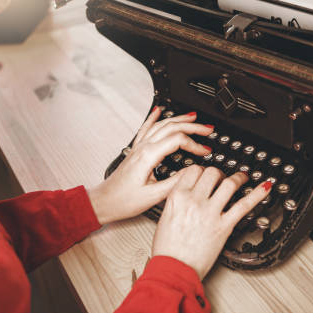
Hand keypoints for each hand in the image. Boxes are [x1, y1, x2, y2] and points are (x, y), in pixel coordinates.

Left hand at [89, 107, 212, 224]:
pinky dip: (154, 118)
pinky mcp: (135, 151)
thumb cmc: (123, 201)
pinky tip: (158, 111)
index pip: (177, 140)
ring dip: (178, 119)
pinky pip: (146, 128)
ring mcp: (138, 148)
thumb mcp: (153, 196)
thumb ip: (175, 183)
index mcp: (148, 156)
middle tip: (208, 129)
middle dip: (192, 126)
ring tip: (193, 117)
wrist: (104, 202)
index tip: (205, 151)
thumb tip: (193, 173)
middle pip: (171, 127)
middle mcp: (143, 148)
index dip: (195, 144)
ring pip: (160, 125)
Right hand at [152, 166, 270, 279]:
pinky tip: (265, 187)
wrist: (174, 269)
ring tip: (242, 178)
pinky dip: (257, 194)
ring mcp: (210, 213)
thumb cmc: (168, 249)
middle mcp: (194, 201)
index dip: (202, 170)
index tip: (206, 173)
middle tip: (222, 178)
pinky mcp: (224, 226)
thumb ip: (177, 201)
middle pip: (212, 173)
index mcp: (177, 197)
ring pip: (228, 184)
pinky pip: (244, 205)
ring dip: (238, 178)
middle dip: (219, 173)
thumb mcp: (164, 217)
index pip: (194, 170)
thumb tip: (188, 193)